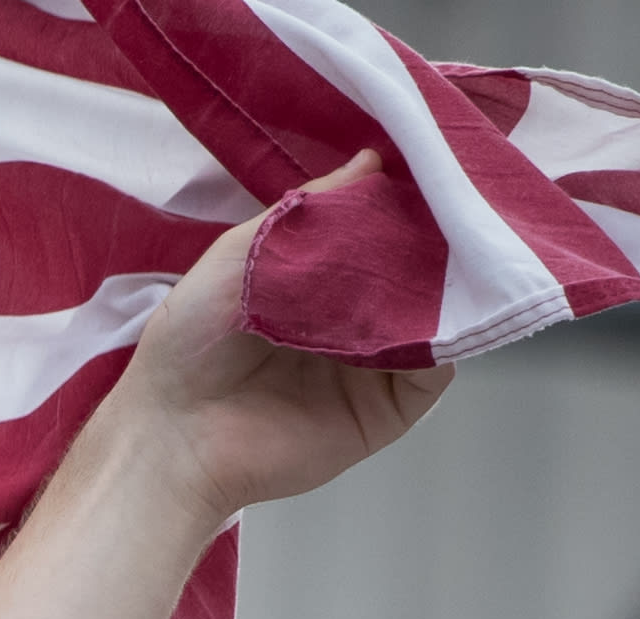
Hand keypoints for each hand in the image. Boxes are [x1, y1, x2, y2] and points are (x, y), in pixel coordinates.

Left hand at [107, 158, 454, 520]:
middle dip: (440, 235)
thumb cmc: (190, 344)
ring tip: (466, 238)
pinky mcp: (390, 410)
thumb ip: (307, 209)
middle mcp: (354, 323)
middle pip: (418, 272)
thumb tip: (373, 161)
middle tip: (462, 194)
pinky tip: (447, 302)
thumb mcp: (241, 253)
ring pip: (438, 315)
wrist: (172, 436)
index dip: (408, 201)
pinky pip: (437, 369)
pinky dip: (450, 337)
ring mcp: (377, 367)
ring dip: (453, 280)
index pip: (383, 234)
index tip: (433, 163)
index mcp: (319, 285)